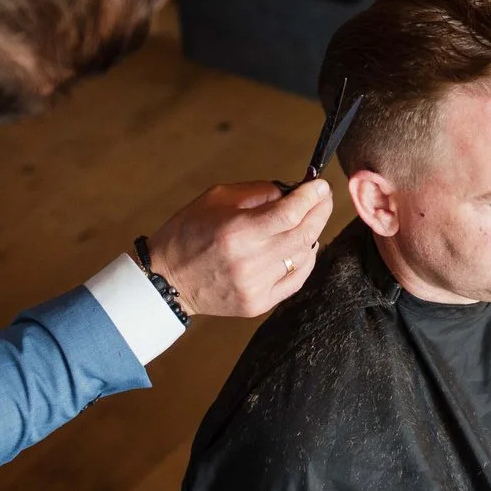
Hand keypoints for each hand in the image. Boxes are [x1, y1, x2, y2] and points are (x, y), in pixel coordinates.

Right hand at [146, 178, 331, 317]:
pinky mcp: (258, 304)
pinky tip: (302, 247)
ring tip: (309, 220)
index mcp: (237, 232)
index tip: (321, 186)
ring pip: (303, 257)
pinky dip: (305, 260)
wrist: (166, 280)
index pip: (290, 213)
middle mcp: (249, 262)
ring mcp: (255, 287)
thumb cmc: (187, 233)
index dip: (312, 197)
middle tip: (324, 198)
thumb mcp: (216, 199)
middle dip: (320, 212)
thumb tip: (292, 193)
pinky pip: (296, 280)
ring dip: (312, 234)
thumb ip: (258, 193)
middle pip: (303, 234)